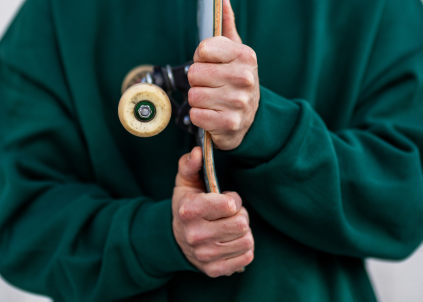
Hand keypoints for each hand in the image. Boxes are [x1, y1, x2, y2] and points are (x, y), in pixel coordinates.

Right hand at [172, 147, 254, 276]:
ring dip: (242, 232)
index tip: (226, 200)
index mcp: (189, 211)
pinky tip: (231, 241)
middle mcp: (195, 236)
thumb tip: (197, 152)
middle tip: (229, 214)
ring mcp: (205, 255)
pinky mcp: (214, 270)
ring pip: (247, 240)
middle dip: (240, 215)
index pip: (230, 205)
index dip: (233, 200)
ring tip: (229, 227)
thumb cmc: (187, 205)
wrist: (175, 240)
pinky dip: (243, 248)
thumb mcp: (185, 182)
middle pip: (242, 223)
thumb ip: (190, 164)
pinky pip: (247, 257)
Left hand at [188, 0, 259, 149]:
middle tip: (212, 84)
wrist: (251, 118)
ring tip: (213, 100)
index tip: (210, 63)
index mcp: (246, 56)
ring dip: (198, 99)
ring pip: (193, 95)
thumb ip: (226, 22)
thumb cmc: (236, 80)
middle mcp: (245, 78)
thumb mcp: (236, 51)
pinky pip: (196, 115)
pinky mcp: (230, 124)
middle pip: (195, 73)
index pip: (204, 49)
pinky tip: (213, 114)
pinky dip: (200, 117)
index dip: (201, 57)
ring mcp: (239, 102)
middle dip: (198, 80)